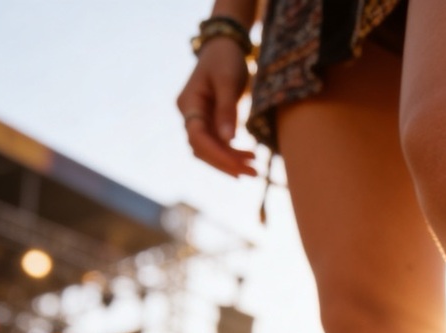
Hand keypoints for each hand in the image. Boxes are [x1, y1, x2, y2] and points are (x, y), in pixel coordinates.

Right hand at [177, 39, 257, 177]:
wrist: (224, 46)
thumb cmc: (225, 59)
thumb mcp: (228, 81)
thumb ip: (227, 110)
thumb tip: (228, 140)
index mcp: (188, 104)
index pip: (197, 138)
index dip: (217, 154)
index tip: (238, 167)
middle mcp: (189, 115)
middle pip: (203, 149)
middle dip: (227, 163)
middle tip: (255, 173)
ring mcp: (198, 120)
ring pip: (211, 150)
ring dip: (232, 162)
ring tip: (257, 169)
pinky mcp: (209, 123)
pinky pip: (218, 144)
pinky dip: (233, 153)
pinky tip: (250, 159)